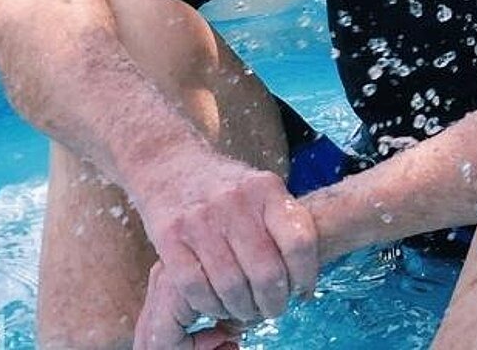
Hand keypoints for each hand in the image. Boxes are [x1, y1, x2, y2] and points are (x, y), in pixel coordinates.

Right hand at [131, 148, 320, 332]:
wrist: (170, 164)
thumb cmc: (226, 186)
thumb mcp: (261, 189)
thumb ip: (282, 222)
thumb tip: (306, 272)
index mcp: (266, 188)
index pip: (299, 242)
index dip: (305, 276)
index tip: (302, 292)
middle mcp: (235, 201)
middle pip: (266, 272)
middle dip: (274, 302)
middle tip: (273, 310)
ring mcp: (200, 219)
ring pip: (232, 286)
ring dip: (244, 310)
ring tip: (248, 312)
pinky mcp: (169, 237)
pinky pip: (195, 287)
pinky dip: (211, 306)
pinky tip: (219, 306)